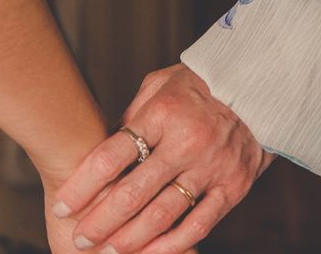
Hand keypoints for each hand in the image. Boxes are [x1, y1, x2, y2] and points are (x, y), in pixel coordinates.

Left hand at [51, 64, 275, 253]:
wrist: (257, 87)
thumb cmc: (198, 84)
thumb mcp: (160, 84)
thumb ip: (133, 115)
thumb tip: (104, 147)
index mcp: (162, 113)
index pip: (113, 155)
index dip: (83, 185)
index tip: (63, 204)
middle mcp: (186, 142)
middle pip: (133, 192)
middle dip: (100, 220)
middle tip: (80, 237)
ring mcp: (211, 167)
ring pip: (163, 214)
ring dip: (130, 238)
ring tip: (107, 251)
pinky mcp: (233, 186)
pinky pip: (200, 223)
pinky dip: (173, 244)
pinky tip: (150, 253)